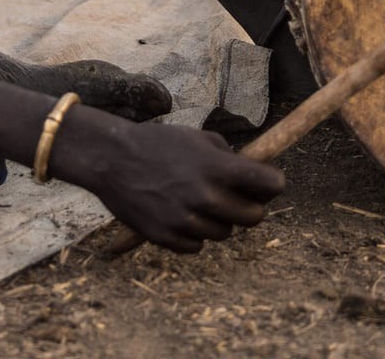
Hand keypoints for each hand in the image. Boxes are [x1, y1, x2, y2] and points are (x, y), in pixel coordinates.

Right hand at [87, 119, 283, 252]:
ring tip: (198, 202)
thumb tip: (252, 176)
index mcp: (218, 168)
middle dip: (250, 207)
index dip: (272, 184)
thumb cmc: (157, 143)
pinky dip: (193, 234)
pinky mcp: (166, 238)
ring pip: (224, 234)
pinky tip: (180, 214)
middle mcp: (205, 196)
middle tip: (236, 198)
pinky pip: (197, 246)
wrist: (112, 158)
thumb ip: (227, 157)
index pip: (271, 184)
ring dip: (218, 221)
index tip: (266, 184)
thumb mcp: (197, 137)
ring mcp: (186, 220)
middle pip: (254, 218)